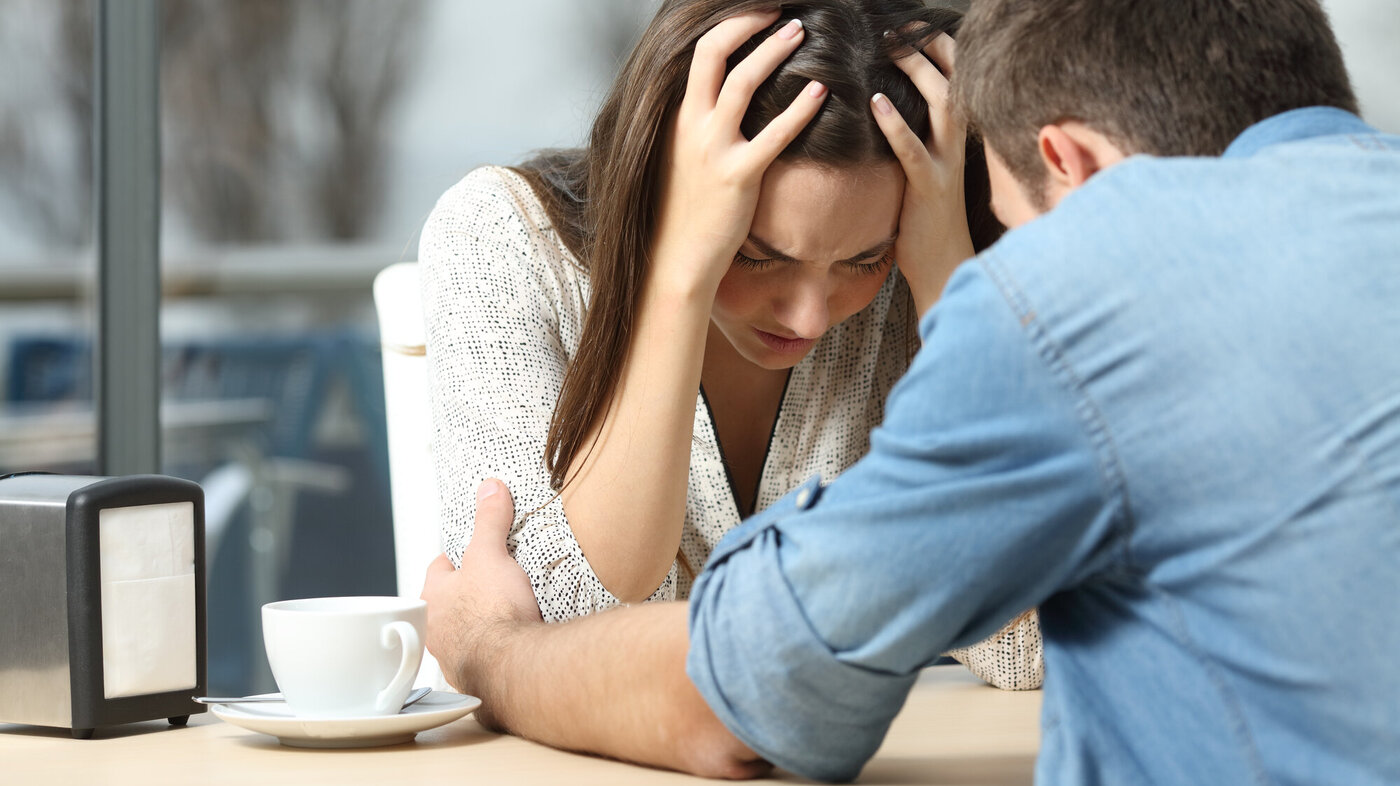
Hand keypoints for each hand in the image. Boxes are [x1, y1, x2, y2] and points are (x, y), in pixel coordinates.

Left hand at [421, 479, 540, 707]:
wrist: (512, 666)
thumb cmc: (491, 616)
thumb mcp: (490, 555)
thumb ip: (489, 521)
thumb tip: (489, 490)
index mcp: (430, 597)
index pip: (439, 568)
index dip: (458, 557)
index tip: (474, 551)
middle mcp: (435, 630)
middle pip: (451, 601)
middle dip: (470, 593)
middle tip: (495, 583)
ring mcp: (454, 656)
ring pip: (465, 632)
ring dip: (481, 625)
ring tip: (507, 613)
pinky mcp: (477, 677)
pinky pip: (485, 657)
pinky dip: (496, 650)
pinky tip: (514, 643)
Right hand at [649, 11, 828, 297]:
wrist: (678, 256)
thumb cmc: (685, 209)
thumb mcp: (682, 157)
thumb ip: (698, 125)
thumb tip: (721, 102)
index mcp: (679, 118)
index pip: (700, 54)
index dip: (732, 27)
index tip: (758, 14)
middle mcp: (691, 126)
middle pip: (714, 53)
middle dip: (749, 24)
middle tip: (781, 12)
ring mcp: (713, 149)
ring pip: (742, 82)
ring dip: (774, 51)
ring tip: (801, 33)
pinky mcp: (738, 177)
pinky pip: (774, 135)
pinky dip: (799, 109)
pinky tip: (821, 92)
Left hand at [870, 32, 976, 316]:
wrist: (946, 269)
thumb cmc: (927, 222)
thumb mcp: (925, 171)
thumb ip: (916, 140)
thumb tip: (887, 108)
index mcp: (957, 138)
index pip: (957, 80)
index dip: (940, 49)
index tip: (916, 26)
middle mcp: (958, 145)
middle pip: (953, 82)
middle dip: (929, 49)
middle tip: (901, 26)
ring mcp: (947, 166)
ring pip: (940, 107)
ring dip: (916, 73)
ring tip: (890, 48)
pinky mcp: (929, 190)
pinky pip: (914, 150)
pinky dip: (896, 124)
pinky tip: (876, 101)